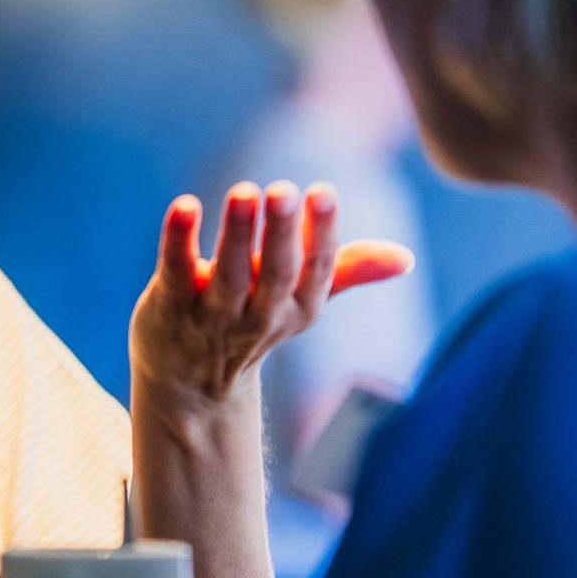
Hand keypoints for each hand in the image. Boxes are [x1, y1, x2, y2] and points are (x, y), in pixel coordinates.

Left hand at [130, 180, 413, 414]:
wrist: (188, 387)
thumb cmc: (249, 325)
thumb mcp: (299, 304)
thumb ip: (345, 271)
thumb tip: (407, 258)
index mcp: (297, 309)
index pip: (315, 272)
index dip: (321, 234)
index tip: (323, 192)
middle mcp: (258, 316)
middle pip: (275, 274)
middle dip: (280, 233)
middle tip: (284, 190)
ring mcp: (211, 316)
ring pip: (228, 275)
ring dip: (236, 233)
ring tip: (243, 191)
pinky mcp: (168, 307)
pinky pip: (175, 272)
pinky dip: (179, 240)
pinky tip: (185, 206)